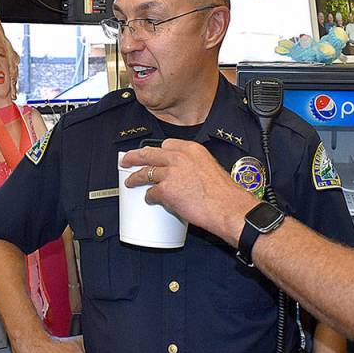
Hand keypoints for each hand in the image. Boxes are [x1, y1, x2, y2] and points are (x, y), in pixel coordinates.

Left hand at [120, 139, 256, 245]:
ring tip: (130, 181)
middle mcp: (180, 157)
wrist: (228, 208)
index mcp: (192, 149)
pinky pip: (151, 193)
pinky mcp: (165, 190)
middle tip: (126, 160)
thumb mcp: (210, 168)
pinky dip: (149, 197)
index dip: (156, 150)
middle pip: (149, 153)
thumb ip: (193, 166)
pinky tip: (150, 199)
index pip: (167, 144)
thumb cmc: (224, 193)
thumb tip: (182, 174)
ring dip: (135, 178)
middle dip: (134, 157)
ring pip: (146, 172)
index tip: (151, 153)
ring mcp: (171, 173)